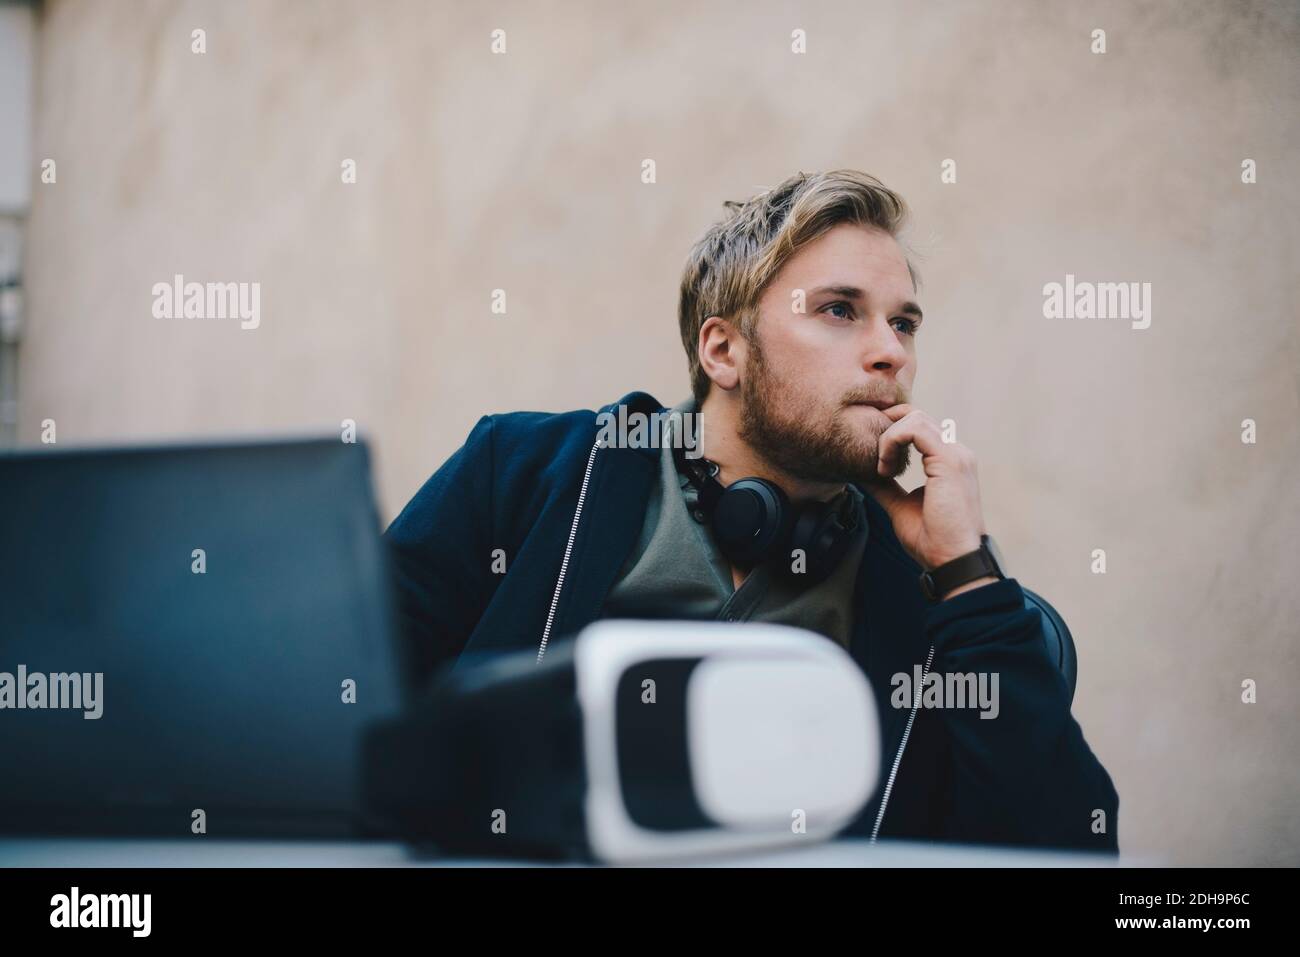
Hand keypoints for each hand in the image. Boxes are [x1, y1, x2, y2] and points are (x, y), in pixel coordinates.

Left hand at [862, 404, 987, 571]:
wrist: (951, 559)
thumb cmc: (932, 539)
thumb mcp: (901, 506)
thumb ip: (886, 487)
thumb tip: (864, 476)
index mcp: (949, 462)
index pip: (921, 427)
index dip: (893, 433)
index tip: (876, 456)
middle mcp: (956, 452)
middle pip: (916, 417)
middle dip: (887, 430)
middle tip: (874, 459)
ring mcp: (955, 454)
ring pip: (914, 418)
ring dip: (888, 438)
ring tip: (881, 468)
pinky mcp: (948, 460)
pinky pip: (914, 429)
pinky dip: (892, 441)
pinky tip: (885, 467)